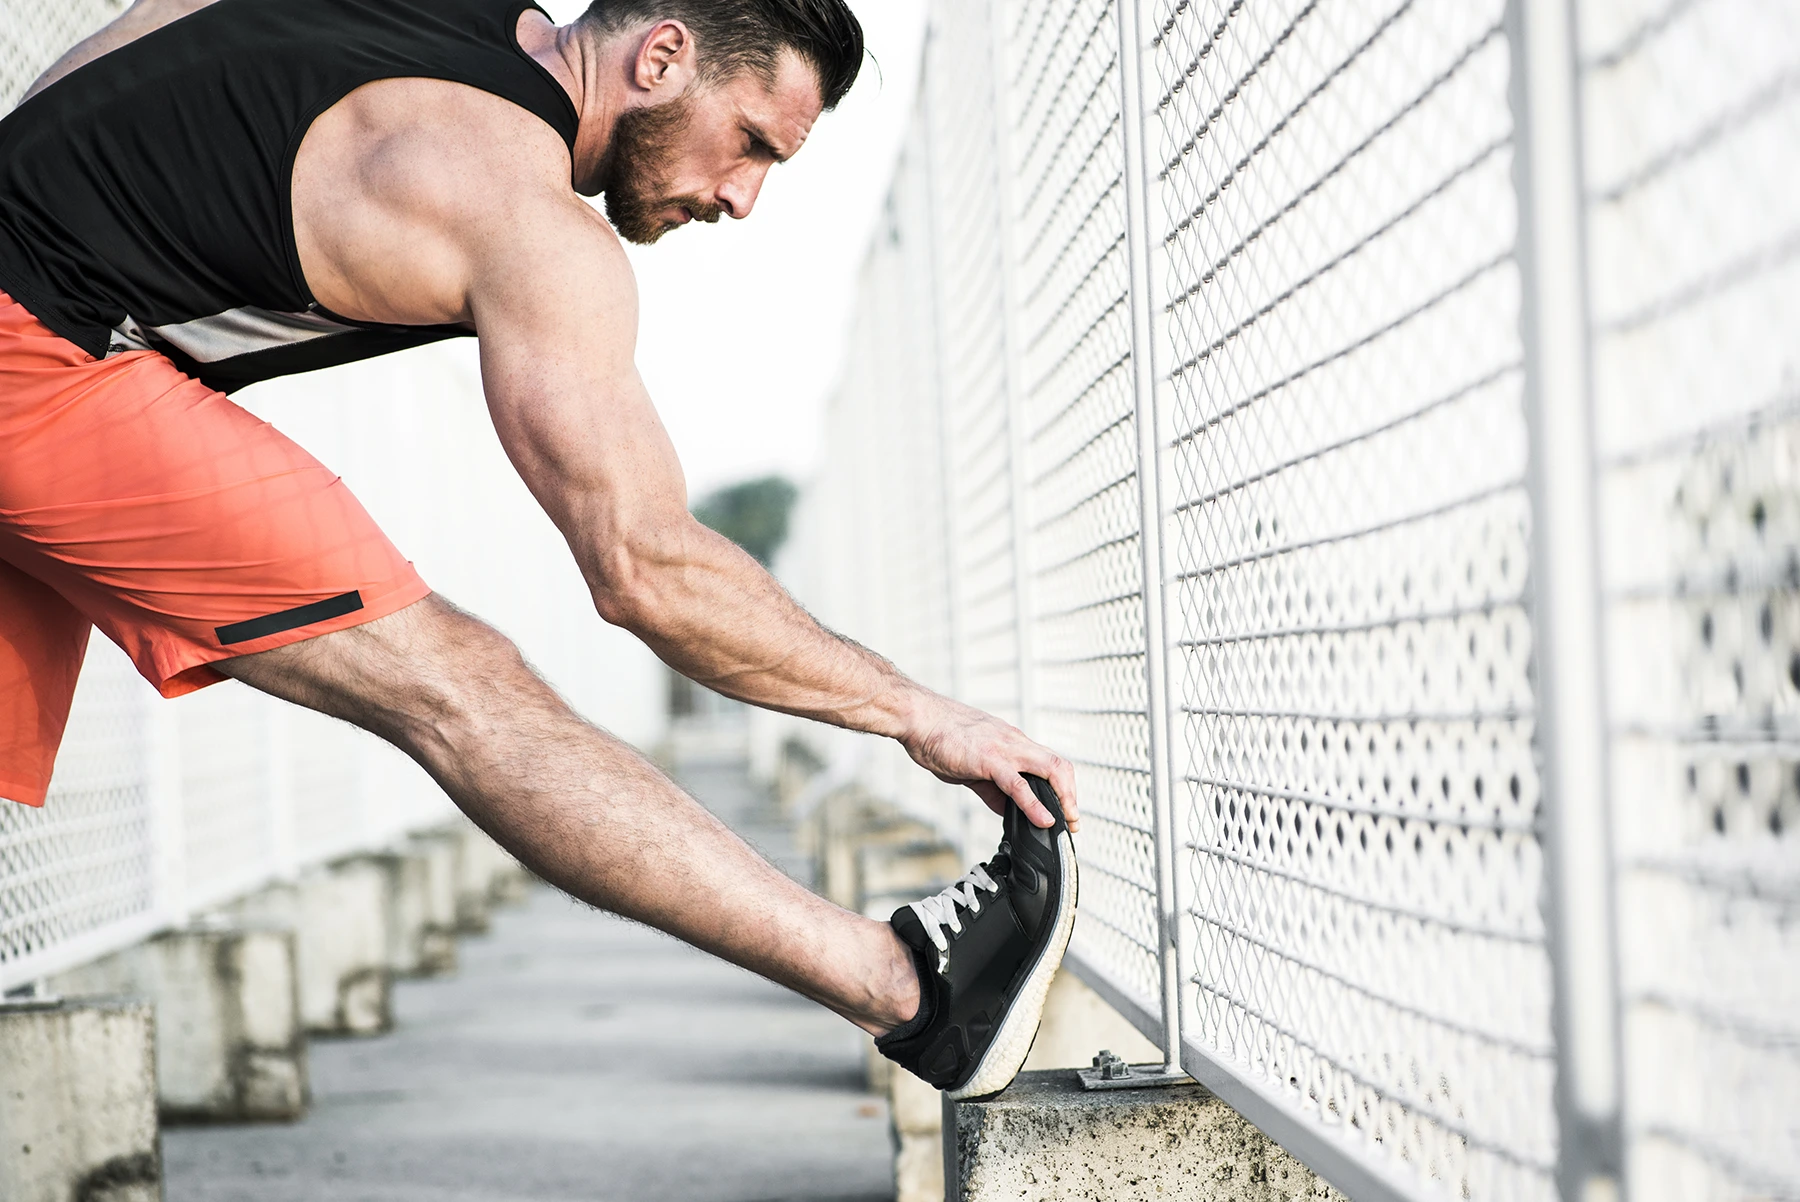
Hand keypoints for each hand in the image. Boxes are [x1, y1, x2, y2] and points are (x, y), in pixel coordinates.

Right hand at [900, 694, 1080, 831]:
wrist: (918, 717)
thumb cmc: (939, 736)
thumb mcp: (971, 764)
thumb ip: (991, 787)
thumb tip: (1005, 808)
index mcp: (1011, 742)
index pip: (1049, 763)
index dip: (1064, 788)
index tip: (1066, 811)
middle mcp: (1014, 743)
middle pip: (1059, 766)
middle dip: (1071, 796)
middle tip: (1074, 822)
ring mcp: (1004, 749)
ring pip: (1049, 770)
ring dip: (1064, 799)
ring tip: (1068, 822)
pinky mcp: (989, 759)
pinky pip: (1018, 784)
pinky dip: (1035, 804)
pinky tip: (1044, 820)